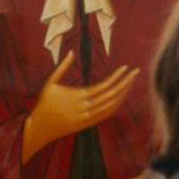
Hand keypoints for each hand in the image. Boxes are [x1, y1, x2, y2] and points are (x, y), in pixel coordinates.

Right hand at [22, 52, 138, 164]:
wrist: (41, 127)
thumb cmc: (45, 102)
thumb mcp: (51, 82)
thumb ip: (62, 66)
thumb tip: (71, 51)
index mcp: (79, 95)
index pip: (105, 85)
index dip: (117, 76)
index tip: (126, 67)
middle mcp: (87, 107)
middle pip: (113, 94)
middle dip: (126, 82)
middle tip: (136, 71)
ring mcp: (90, 117)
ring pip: (113, 105)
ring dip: (124, 93)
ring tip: (131, 81)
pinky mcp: (90, 124)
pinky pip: (108, 114)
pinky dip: (117, 105)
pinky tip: (122, 96)